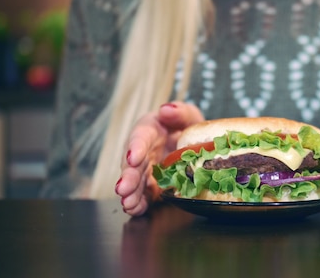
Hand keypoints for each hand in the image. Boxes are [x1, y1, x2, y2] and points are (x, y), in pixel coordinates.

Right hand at [115, 101, 203, 215]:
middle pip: (133, 163)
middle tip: (123, 189)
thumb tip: (166, 110)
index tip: (133, 158)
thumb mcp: (189, 115)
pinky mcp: (153, 185)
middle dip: (128, 177)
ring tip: (128, 204)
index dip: (136, 147)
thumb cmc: (188, 127)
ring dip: (131, 193)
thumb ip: (180, 112)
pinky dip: (140, 203)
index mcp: (150, 130)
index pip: (141, 136)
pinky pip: (144, 194)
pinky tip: (136, 210)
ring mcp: (147, 169)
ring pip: (136, 181)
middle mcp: (144, 150)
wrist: (196, 145)